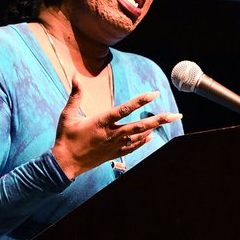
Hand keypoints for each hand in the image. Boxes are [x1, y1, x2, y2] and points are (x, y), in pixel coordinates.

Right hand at [51, 77, 181, 179]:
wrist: (64, 164)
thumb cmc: (65, 137)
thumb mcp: (67, 115)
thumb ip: (75, 95)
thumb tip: (74, 75)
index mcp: (101, 122)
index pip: (125, 109)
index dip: (140, 101)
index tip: (154, 93)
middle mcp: (111, 134)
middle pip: (139, 125)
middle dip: (159, 119)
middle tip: (175, 115)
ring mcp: (114, 146)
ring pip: (138, 136)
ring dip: (154, 128)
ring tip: (168, 121)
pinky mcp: (113, 154)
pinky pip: (132, 147)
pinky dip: (143, 142)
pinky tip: (151, 137)